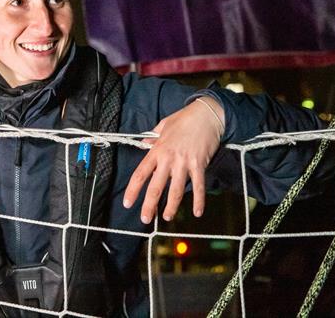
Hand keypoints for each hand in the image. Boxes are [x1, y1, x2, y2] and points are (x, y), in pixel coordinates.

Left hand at [123, 97, 223, 222]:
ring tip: (167, 217)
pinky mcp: (200, 165)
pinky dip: (199, 200)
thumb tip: (145, 144)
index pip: (141, 173)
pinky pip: (199, 186)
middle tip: (145, 219)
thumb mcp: (163, 126)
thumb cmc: (184, 119)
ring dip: (171, 206)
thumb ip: (153, 137)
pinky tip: (197, 212)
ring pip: (176, 190)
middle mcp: (168, 159)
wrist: (206, 115)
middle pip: (156, 187)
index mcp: (157, 150)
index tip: (128, 203)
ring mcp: (184, 163)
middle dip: (149, 205)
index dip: (133, 190)